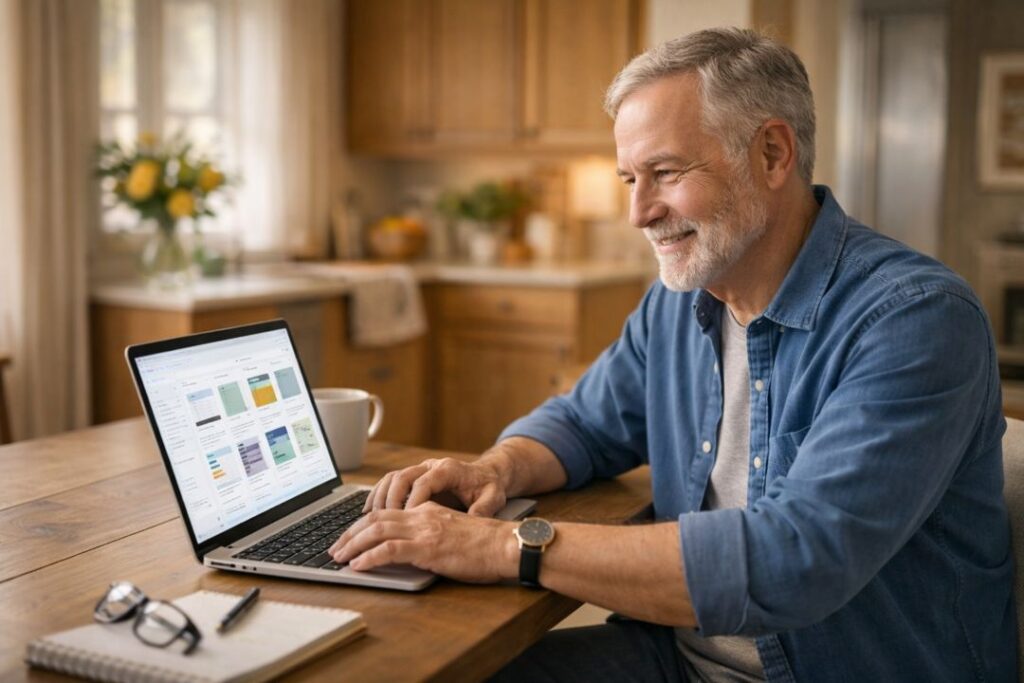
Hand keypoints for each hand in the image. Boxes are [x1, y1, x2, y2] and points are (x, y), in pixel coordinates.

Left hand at [328, 502, 517, 581]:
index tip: (350, 537)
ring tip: (339, 558)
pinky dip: (369, 557)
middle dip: (350, 534)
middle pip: (375, 519)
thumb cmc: (486, 545)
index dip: (363, 524)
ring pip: (376, 531)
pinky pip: (389, 550)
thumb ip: (432, 532)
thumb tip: (414, 547)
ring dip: (353, 545)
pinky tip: (358, 566)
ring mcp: (424, 530)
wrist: (506, 544)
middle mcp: (422, 516)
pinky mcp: (427, 548)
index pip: (387, 512)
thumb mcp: (454, 531)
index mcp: (428, 510)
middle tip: (334, 549)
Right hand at [363, 457, 507, 516]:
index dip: (413, 501)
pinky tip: (369, 512)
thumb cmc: (489, 486)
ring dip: (379, 498)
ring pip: (391, 479)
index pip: (424, 482)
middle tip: (383, 522)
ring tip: (371, 519)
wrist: (487, 475)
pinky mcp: (414, 478)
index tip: (407, 520)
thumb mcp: (493, 497)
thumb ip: (484, 507)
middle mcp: (431, 466)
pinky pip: (389, 483)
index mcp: (448, 469)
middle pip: (402, 477)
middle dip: (390, 500)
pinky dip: (378, 496)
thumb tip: (475, 520)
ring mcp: (420, 470)